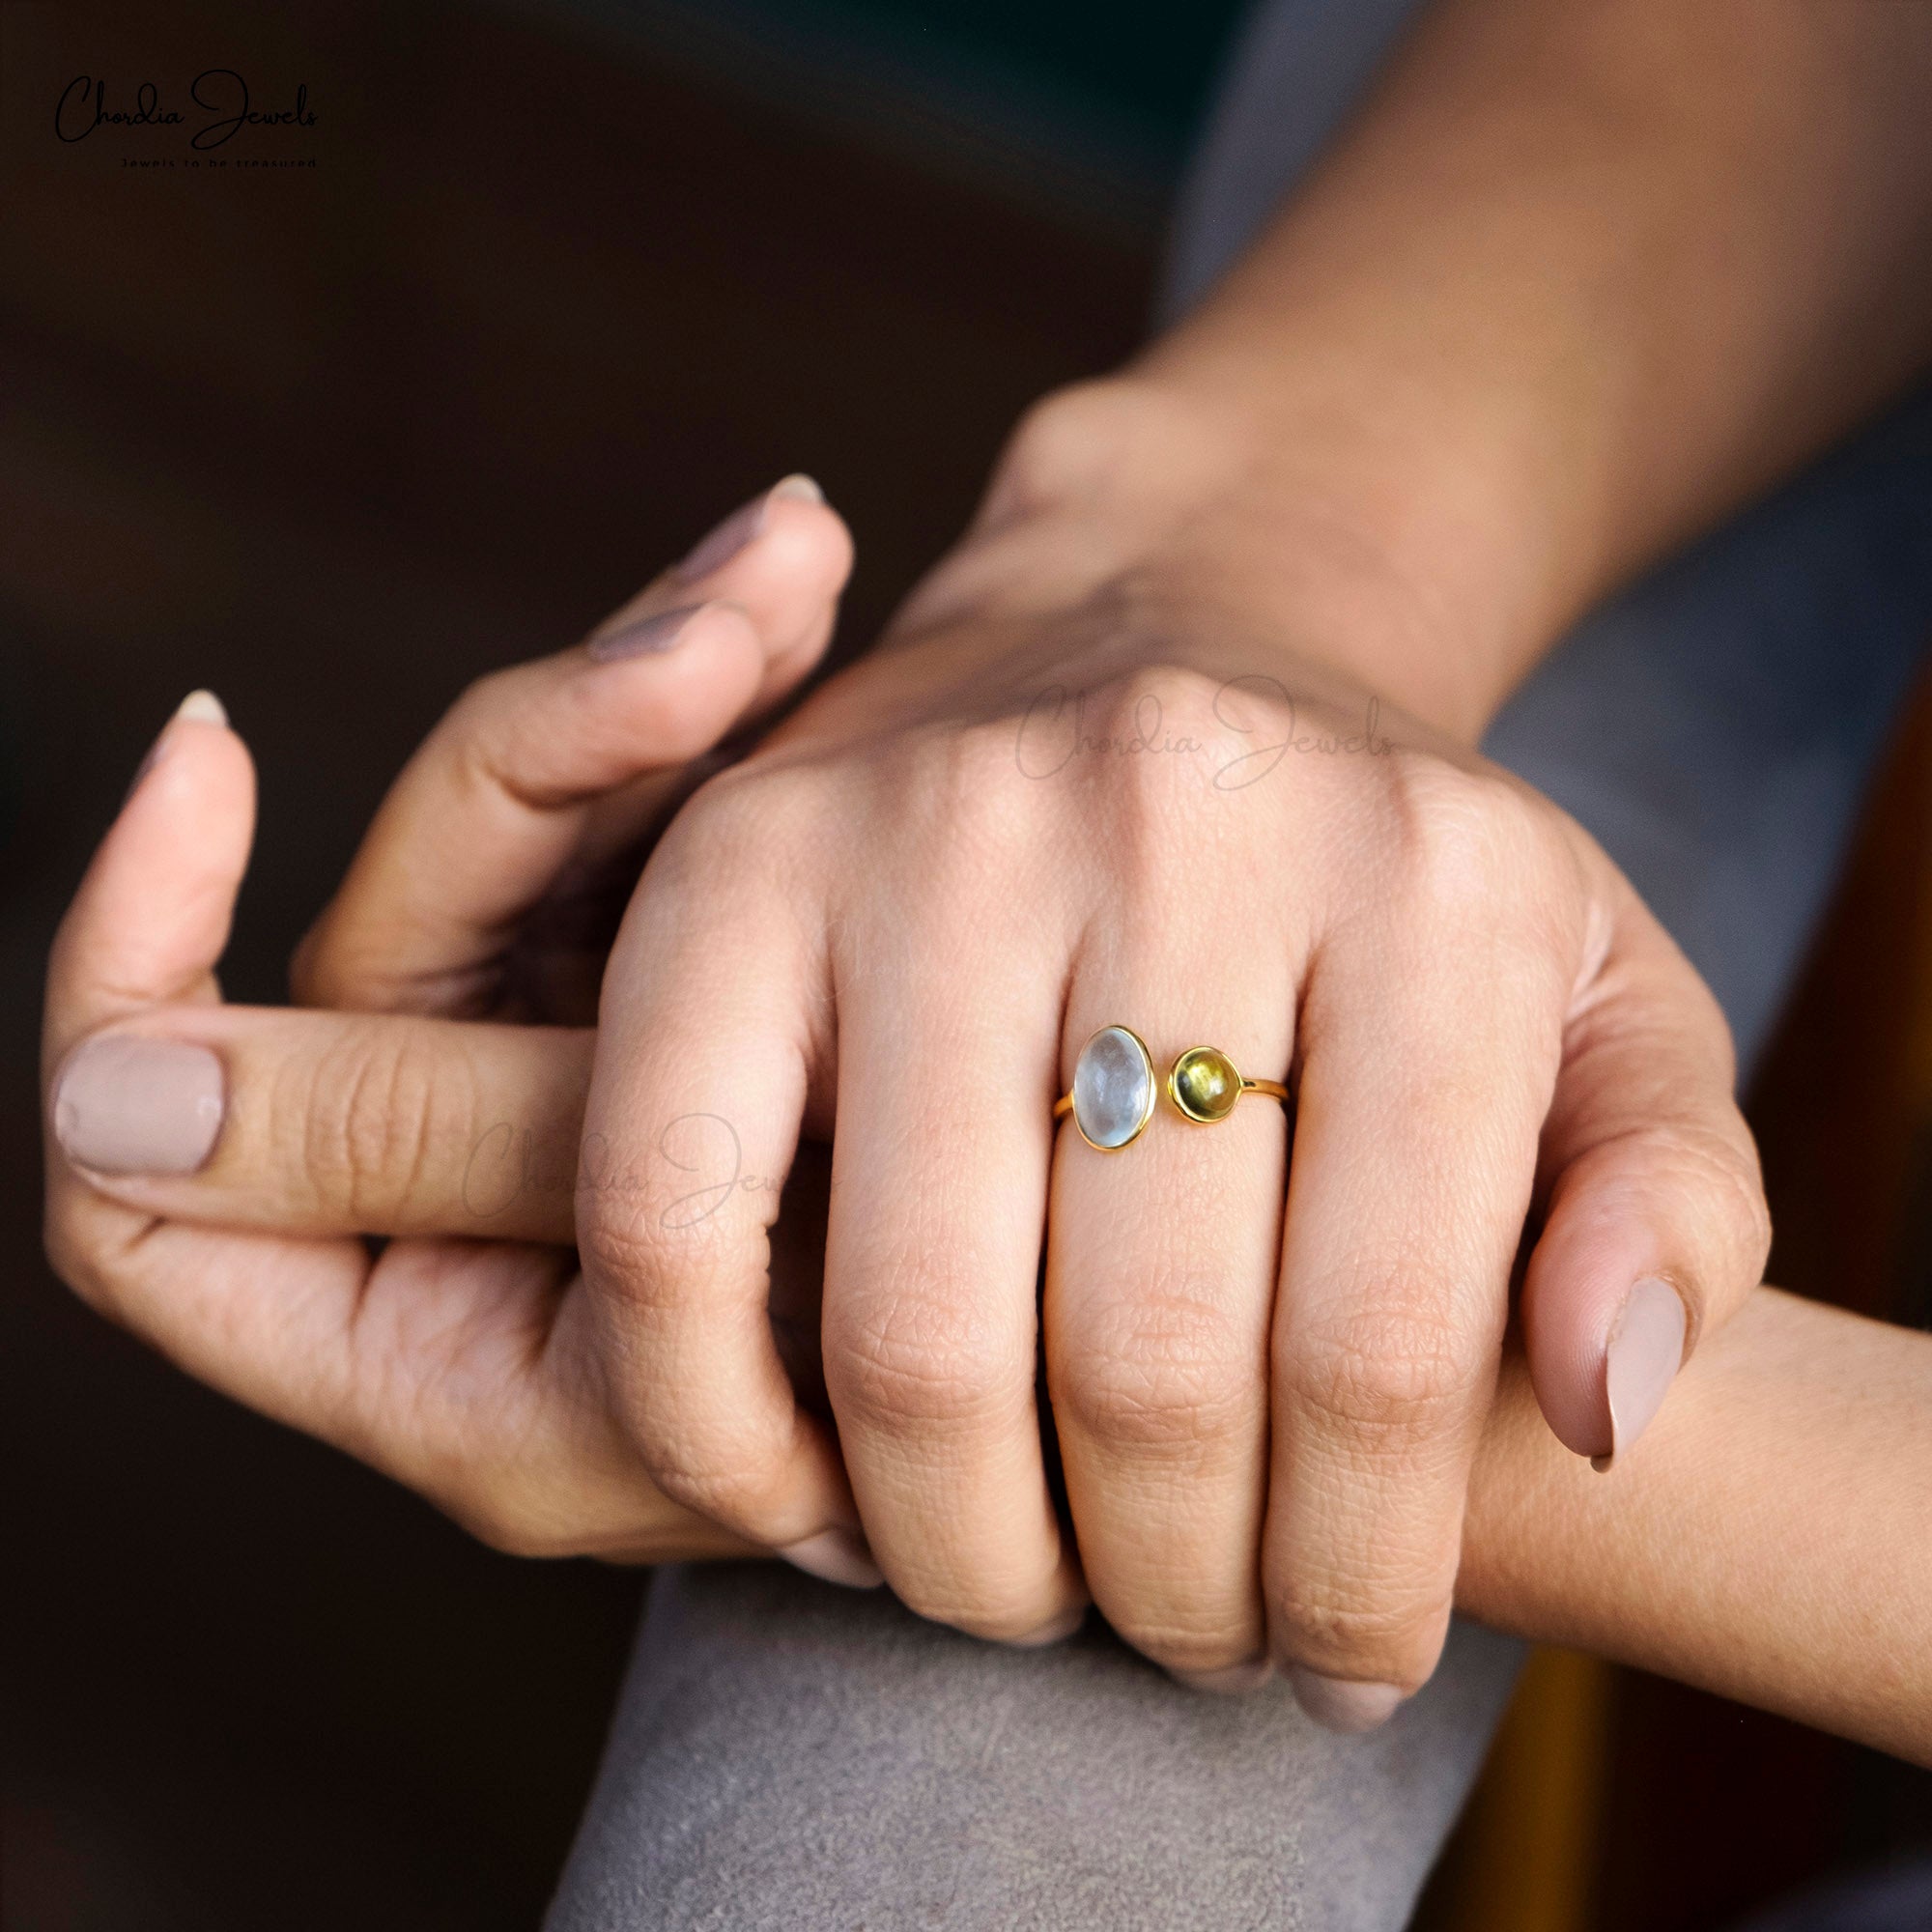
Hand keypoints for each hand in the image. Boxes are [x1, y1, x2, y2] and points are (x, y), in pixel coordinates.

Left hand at [41, 478, 849, 1564]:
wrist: (1147, 1297)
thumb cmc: (911, 1364)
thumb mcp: (663, 1265)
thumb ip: (429, 1149)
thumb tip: (95, 1097)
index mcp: (417, 1306)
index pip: (155, 1169)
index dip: (136, 956)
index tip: (217, 748)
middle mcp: (487, 1171)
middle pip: (407, 923)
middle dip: (553, 740)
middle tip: (739, 610)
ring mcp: (600, 1066)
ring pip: (557, 834)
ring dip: (664, 676)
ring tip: (803, 564)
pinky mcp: (706, 982)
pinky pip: (678, 818)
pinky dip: (736, 707)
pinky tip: (819, 589)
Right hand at [572, 379, 1769, 1716]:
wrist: (1144, 651)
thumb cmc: (1370, 891)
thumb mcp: (1599, 1013)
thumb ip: (1665, 1205)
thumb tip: (1592, 1411)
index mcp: (1428, 874)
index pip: (1383, 1346)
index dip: (1354, 1579)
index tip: (1335, 1657)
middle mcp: (1172, 810)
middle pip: (1145, 1367)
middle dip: (1165, 1589)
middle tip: (1177, 1629)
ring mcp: (926, 824)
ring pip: (909, 1335)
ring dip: (959, 1549)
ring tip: (1016, 1579)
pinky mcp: (735, 864)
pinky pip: (669, 1220)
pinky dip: (718, 1421)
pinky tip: (811, 1490)